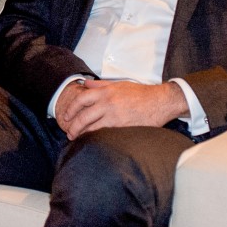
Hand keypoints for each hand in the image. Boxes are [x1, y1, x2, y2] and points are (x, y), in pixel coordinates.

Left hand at [55, 80, 187, 139]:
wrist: (160, 101)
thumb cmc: (140, 93)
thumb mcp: (119, 84)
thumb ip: (100, 85)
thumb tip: (85, 84)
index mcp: (105, 92)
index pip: (81, 99)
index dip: (71, 108)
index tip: (66, 116)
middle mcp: (108, 103)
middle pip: (83, 116)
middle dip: (73, 126)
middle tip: (69, 132)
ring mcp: (115, 117)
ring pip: (92, 128)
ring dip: (82, 134)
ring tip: (77, 139)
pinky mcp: (123, 128)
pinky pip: (105, 134)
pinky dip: (96, 138)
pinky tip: (92, 141)